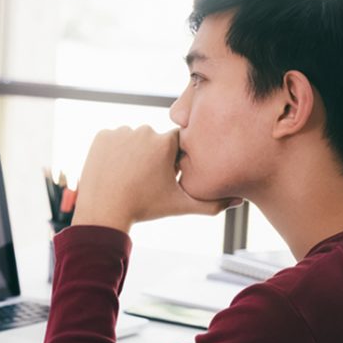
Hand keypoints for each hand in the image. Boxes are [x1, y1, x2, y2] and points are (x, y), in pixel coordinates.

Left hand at [71, 126, 239, 232]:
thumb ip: (212, 203)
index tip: (164, 174)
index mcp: (166, 143)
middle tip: (144, 179)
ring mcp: (121, 132)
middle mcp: (144, 131)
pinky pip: (114, 140)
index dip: (173, 159)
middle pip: (154, 141)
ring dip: (133, 152)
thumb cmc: (144, 207)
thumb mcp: (180, 205)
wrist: (104, 211)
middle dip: (153, 156)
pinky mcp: (102, 135)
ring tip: (128, 175)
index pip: (177, 143)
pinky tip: (114, 169)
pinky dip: (115, 152)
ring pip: (133, 139)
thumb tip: (239, 201)